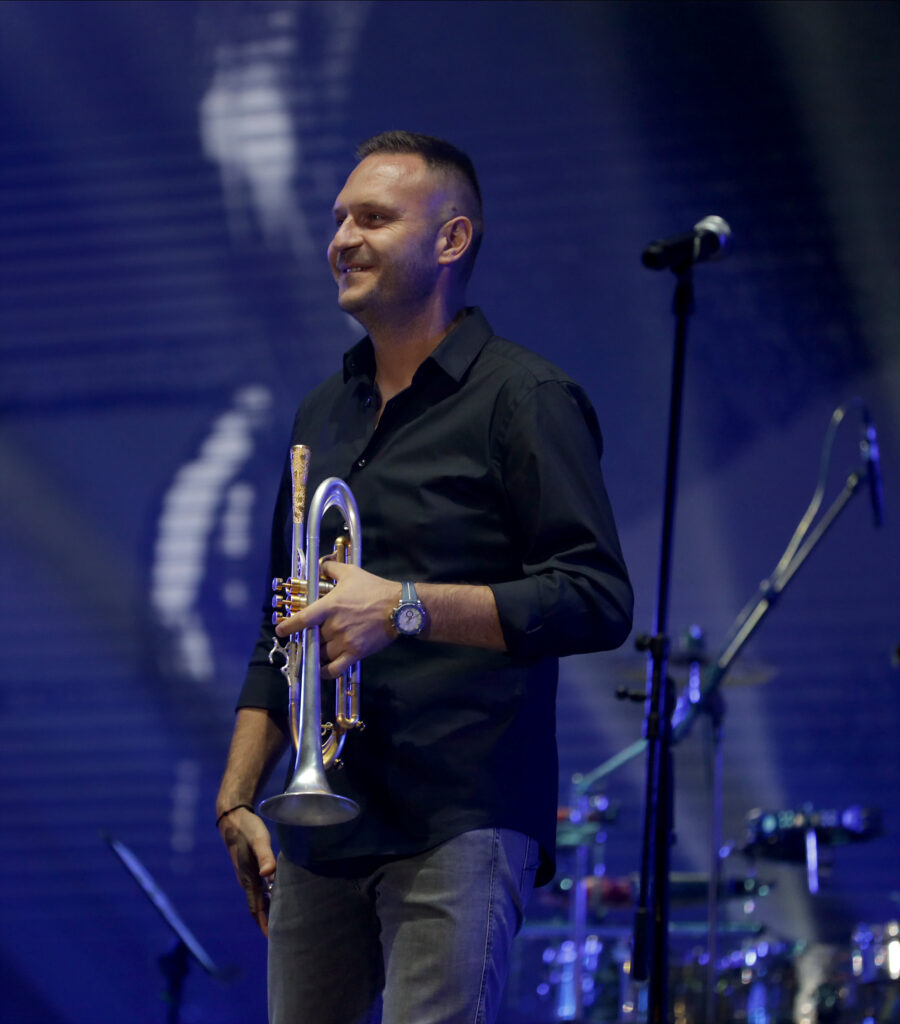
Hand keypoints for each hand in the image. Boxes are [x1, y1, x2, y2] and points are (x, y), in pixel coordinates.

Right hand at [218, 806, 276, 936]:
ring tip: (282, 923)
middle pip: (258, 908)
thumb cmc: (247, 828)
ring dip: (269, 911)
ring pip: (260, 899)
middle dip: (267, 923)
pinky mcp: (252, 868)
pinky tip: (279, 897)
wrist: (232, 818)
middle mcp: (248, 880)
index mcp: (248, 878)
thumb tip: (269, 875)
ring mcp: (248, 875)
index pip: (257, 908)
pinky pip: (262, 889)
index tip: (273, 941)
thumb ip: (265, 857)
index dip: (264, 924)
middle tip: (281, 938)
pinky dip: (270, 897)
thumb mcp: (259, 840)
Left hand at [274, 561, 398, 677]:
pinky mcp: (355, 653)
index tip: (280, 631)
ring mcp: (344, 641)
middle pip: (312, 638)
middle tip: (308, 638)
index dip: (288, 627)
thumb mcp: (351, 573)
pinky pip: (334, 669)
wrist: (399, 607)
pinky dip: (325, 672)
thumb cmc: (374, 589)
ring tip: (317, 650)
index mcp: (330, 606)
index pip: (302, 619)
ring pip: (321, 653)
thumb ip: (332, 569)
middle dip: (308, 639)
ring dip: (316, 653)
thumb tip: (321, 564)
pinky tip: (321, 670)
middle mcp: (334, 626)